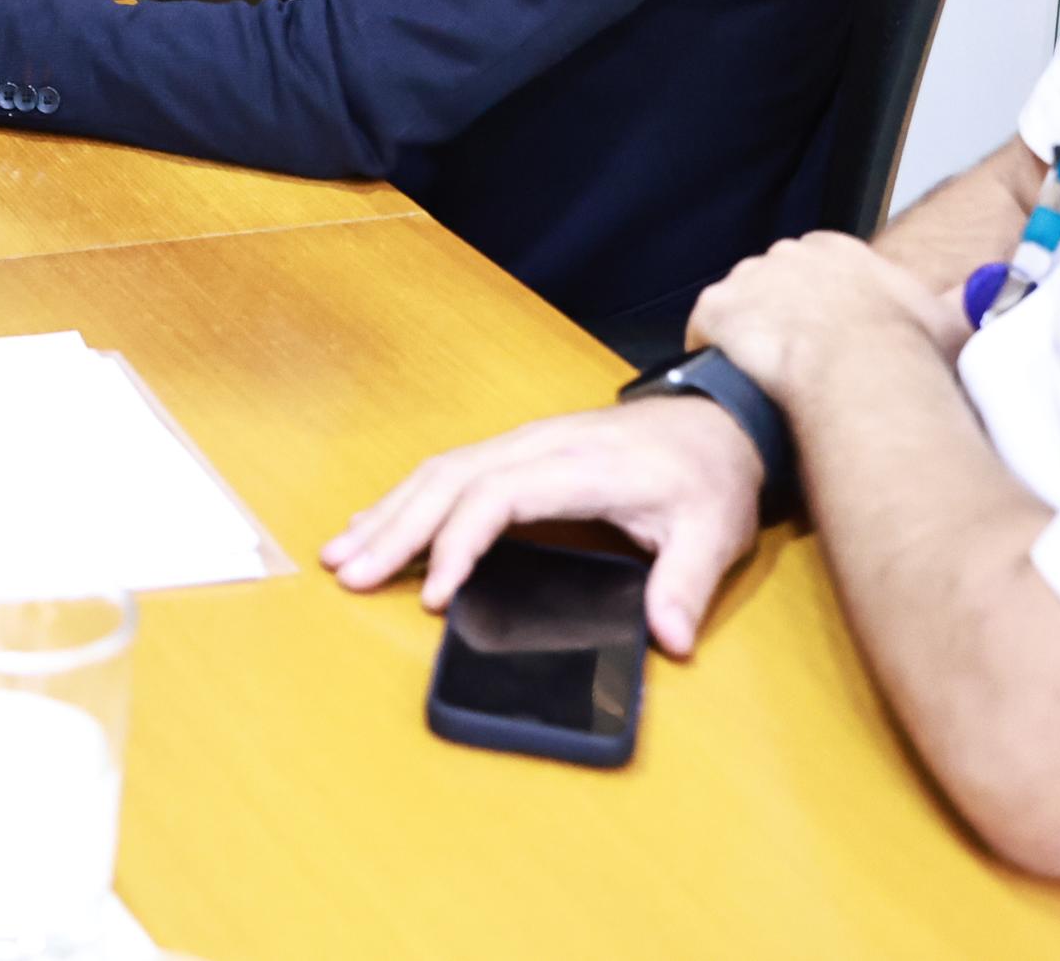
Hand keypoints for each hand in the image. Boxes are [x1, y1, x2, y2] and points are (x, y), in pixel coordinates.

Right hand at [321, 397, 766, 657]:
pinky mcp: (518, 450)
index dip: (458, 545)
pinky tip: (378, 522)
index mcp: (579, 465)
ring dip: (388, 512)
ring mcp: (523, 443)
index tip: (434, 597)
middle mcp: (538, 446)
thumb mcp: (714, 531)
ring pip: (439, 471)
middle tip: (348, 575)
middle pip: (448, 481)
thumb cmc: (709, 476)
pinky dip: (406, 498)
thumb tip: (669, 639)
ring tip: (341, 553)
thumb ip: (686, 584)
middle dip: (394, 530)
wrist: (717, 420)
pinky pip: (449, 469)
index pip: (497, 497)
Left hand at [689, 229, 965, 390]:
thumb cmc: (902, 349)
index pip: (816, 271)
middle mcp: (786, 254)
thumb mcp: (946, 320)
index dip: (818, 308)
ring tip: (768, 377)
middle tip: (796, 362)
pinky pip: (707, 331)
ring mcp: (747, 278)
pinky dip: (716, 352)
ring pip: (740, 309)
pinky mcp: (716, 307)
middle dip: (781, 319)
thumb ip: (957, 304)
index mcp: (836, 250)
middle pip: (773, 286)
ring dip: (749, 338)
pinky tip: (737, 378)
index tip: (826, 337)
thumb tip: (989, 294)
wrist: (858, 367)